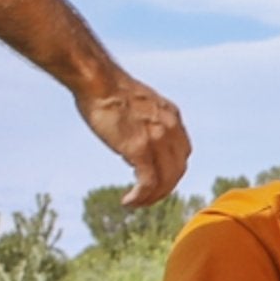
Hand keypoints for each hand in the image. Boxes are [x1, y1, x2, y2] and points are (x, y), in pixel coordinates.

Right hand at [81, 75, 192, 206]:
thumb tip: (136, 140)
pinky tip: (130, 201)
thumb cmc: (108, 87)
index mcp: (172, 116)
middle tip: (148, 196)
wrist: (97, 78)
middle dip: (165, 187)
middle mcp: (171, 128)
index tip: (158, 178)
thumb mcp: (139, 104)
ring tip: (138, 202)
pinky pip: (148, 183)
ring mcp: (157, 139)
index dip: (172, 170)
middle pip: (178, 170)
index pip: (182, 152)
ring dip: (153, 197)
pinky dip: (142, 197)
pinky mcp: (140, 149)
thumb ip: (146, 122)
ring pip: (166, 181)